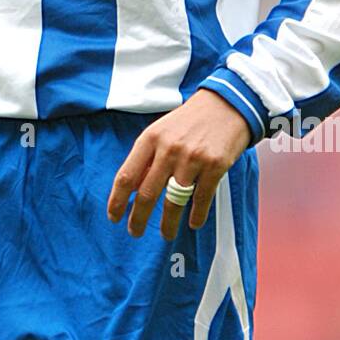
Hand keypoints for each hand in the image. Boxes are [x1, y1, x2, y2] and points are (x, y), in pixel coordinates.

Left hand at [106, 90, 251, 239]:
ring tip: (166, 234)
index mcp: (150, 139)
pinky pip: (201, 199)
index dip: (117, 201)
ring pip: (174, 201)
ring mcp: (192, 159)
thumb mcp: (161, 131)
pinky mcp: (215, 166)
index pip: (127, 176)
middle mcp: (168, 149)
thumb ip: (147, 158)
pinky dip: (197, 216)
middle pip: (147, 194)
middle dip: (138, 218)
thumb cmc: (188, 121)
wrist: (226, 105)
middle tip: (135, 232)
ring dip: (168, 223)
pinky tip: (193, 223)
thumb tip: (132, 191)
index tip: (114, 217)